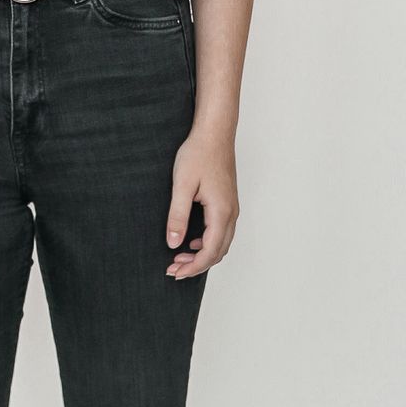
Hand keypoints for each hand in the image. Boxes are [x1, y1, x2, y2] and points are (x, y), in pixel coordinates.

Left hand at [165, 128, 238, 278]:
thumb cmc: (198, 154)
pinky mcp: (228, 203)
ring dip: (202, 255)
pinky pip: (221, 232)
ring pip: (221, 243)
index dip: (192, 267)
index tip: (174, 272)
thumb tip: (173, 243)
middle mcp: (231, 213)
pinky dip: (208, 243)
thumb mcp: (182, 185)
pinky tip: (190, 241)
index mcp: (221, 212)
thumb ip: (177, 216)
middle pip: (218, 252)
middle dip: (196, 265)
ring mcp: (232, 208)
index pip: (209, 251)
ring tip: (178, 258)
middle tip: (173, 270)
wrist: (214, 133)